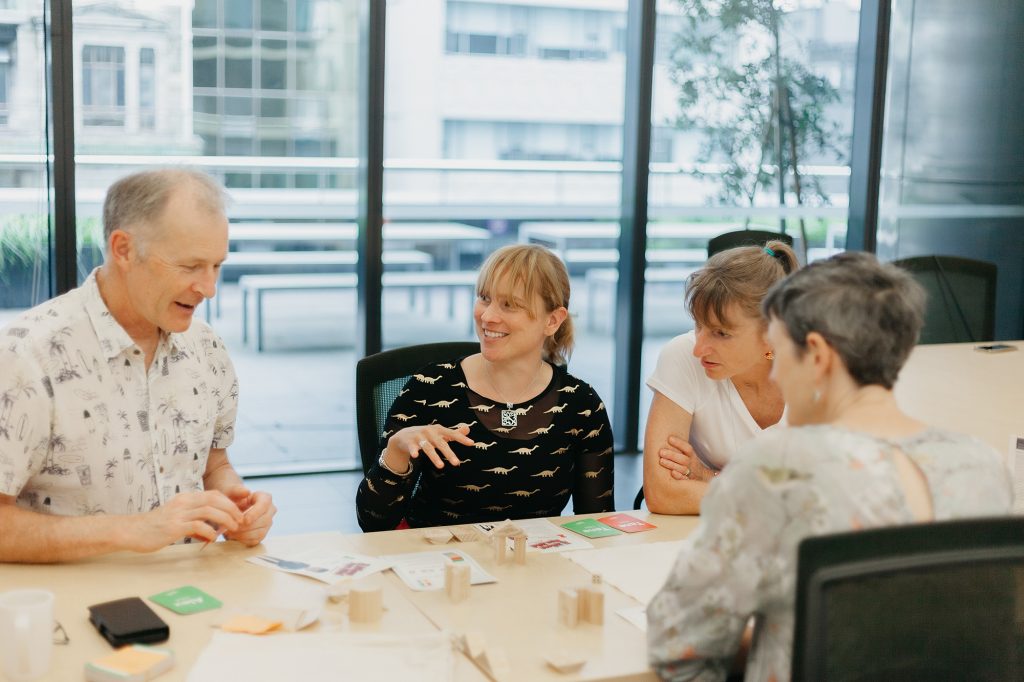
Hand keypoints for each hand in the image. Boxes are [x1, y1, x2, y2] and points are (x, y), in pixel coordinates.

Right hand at [126, 490, 243, 552]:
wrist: (131, 531)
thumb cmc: (153, 528)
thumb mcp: (176, 521)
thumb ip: (193, 525)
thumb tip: (208, 533)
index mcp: (185, 499)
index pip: (213, 495)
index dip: (228, 502)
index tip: (237, 513)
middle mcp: (183, 502)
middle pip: (215, 499)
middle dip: (231, 509)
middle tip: (240, 520)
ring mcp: (178, 513)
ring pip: (209, 510)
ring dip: (225, 519)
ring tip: (232, 528)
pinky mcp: (174, 526)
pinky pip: (198, 525)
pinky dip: (209, 531)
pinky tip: (212, 538)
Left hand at [222, 485, 275, 546]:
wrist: (232, 508)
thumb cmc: (232, 498)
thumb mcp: (232, 491)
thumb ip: (237, 490)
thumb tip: (247, 492)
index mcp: (265, 498)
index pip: (264, 505)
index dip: (255, 514)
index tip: (244, 520)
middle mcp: (270, 510)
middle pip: (264, 520)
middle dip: (247, 526)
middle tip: (232, 528)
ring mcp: (268, 523)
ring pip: (261, 532)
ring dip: (244, 534)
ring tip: (230, 532)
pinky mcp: (262, 533)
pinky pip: (256, 540)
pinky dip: (244, 540)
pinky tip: (234, 536)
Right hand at [389, 424, 473, 470]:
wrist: (405, 435)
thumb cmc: (427, 435)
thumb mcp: (440, 433)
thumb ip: (454, 433)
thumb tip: (468, 429)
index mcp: (439, 430)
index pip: (452, 434)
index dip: (462, 438)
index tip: (471, 443)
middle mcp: (430, 432)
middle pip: (441, 443)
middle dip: (449, 453)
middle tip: (457, 463)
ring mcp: (419, 437)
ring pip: (428, 448)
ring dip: (434, 456)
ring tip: (441, 466)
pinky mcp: (410, 443)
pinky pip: (412, 448)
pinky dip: (414, 451)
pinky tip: (415, 456)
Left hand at [658, 436, 716, 481]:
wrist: (702, 477)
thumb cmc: (689, 463)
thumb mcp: (688, 455)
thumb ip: (679, 448)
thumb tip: (665, 435)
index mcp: (691, 455)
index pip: (687, 448)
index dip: (679, 443)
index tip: (669, 438)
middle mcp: (691, 463)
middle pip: (683, 459)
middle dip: (672, 455)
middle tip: (661, 451)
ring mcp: (690, 473)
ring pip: (682, 469)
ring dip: (672, 465)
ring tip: (661, 461)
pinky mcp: (688, 481)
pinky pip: (684, 480)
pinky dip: (679, 477)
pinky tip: (672, 473)